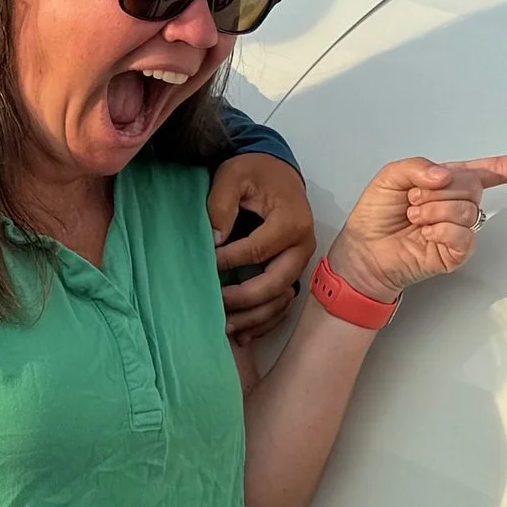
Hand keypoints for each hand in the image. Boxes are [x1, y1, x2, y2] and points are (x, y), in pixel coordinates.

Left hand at [208, 151, 314, 341]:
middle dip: (243, 300)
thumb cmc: (255, 172)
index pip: (256, 252)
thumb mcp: (234, 175)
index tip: (203, 265)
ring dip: (254, 318)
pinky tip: (242, 334)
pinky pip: (283, 304)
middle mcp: (302, 246)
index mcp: (290, 223)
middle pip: (275, 284)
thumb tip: (215, 241)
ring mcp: (301, 262)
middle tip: (215, 305)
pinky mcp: (294, 272)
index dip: (227, 262)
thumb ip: (221, 204)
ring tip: (225, 327)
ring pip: (281, 300)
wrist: (278, 172)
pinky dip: (264, 321)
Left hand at [324, 154, 506, 305]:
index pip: (492, 171)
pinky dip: (440, 231)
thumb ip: (418, 166)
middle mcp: (459, 204)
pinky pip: (462, 235)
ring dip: (433, 210)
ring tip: (415, 219)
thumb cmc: (376, 216)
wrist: (364, 252)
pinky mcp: (456, 252)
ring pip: (466, 209)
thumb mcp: (391, 177)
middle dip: (438, 190)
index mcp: (449, 182)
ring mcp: (460, 229)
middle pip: (473, 186)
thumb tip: (445, 174)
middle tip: (413, 201)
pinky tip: (425, 235)